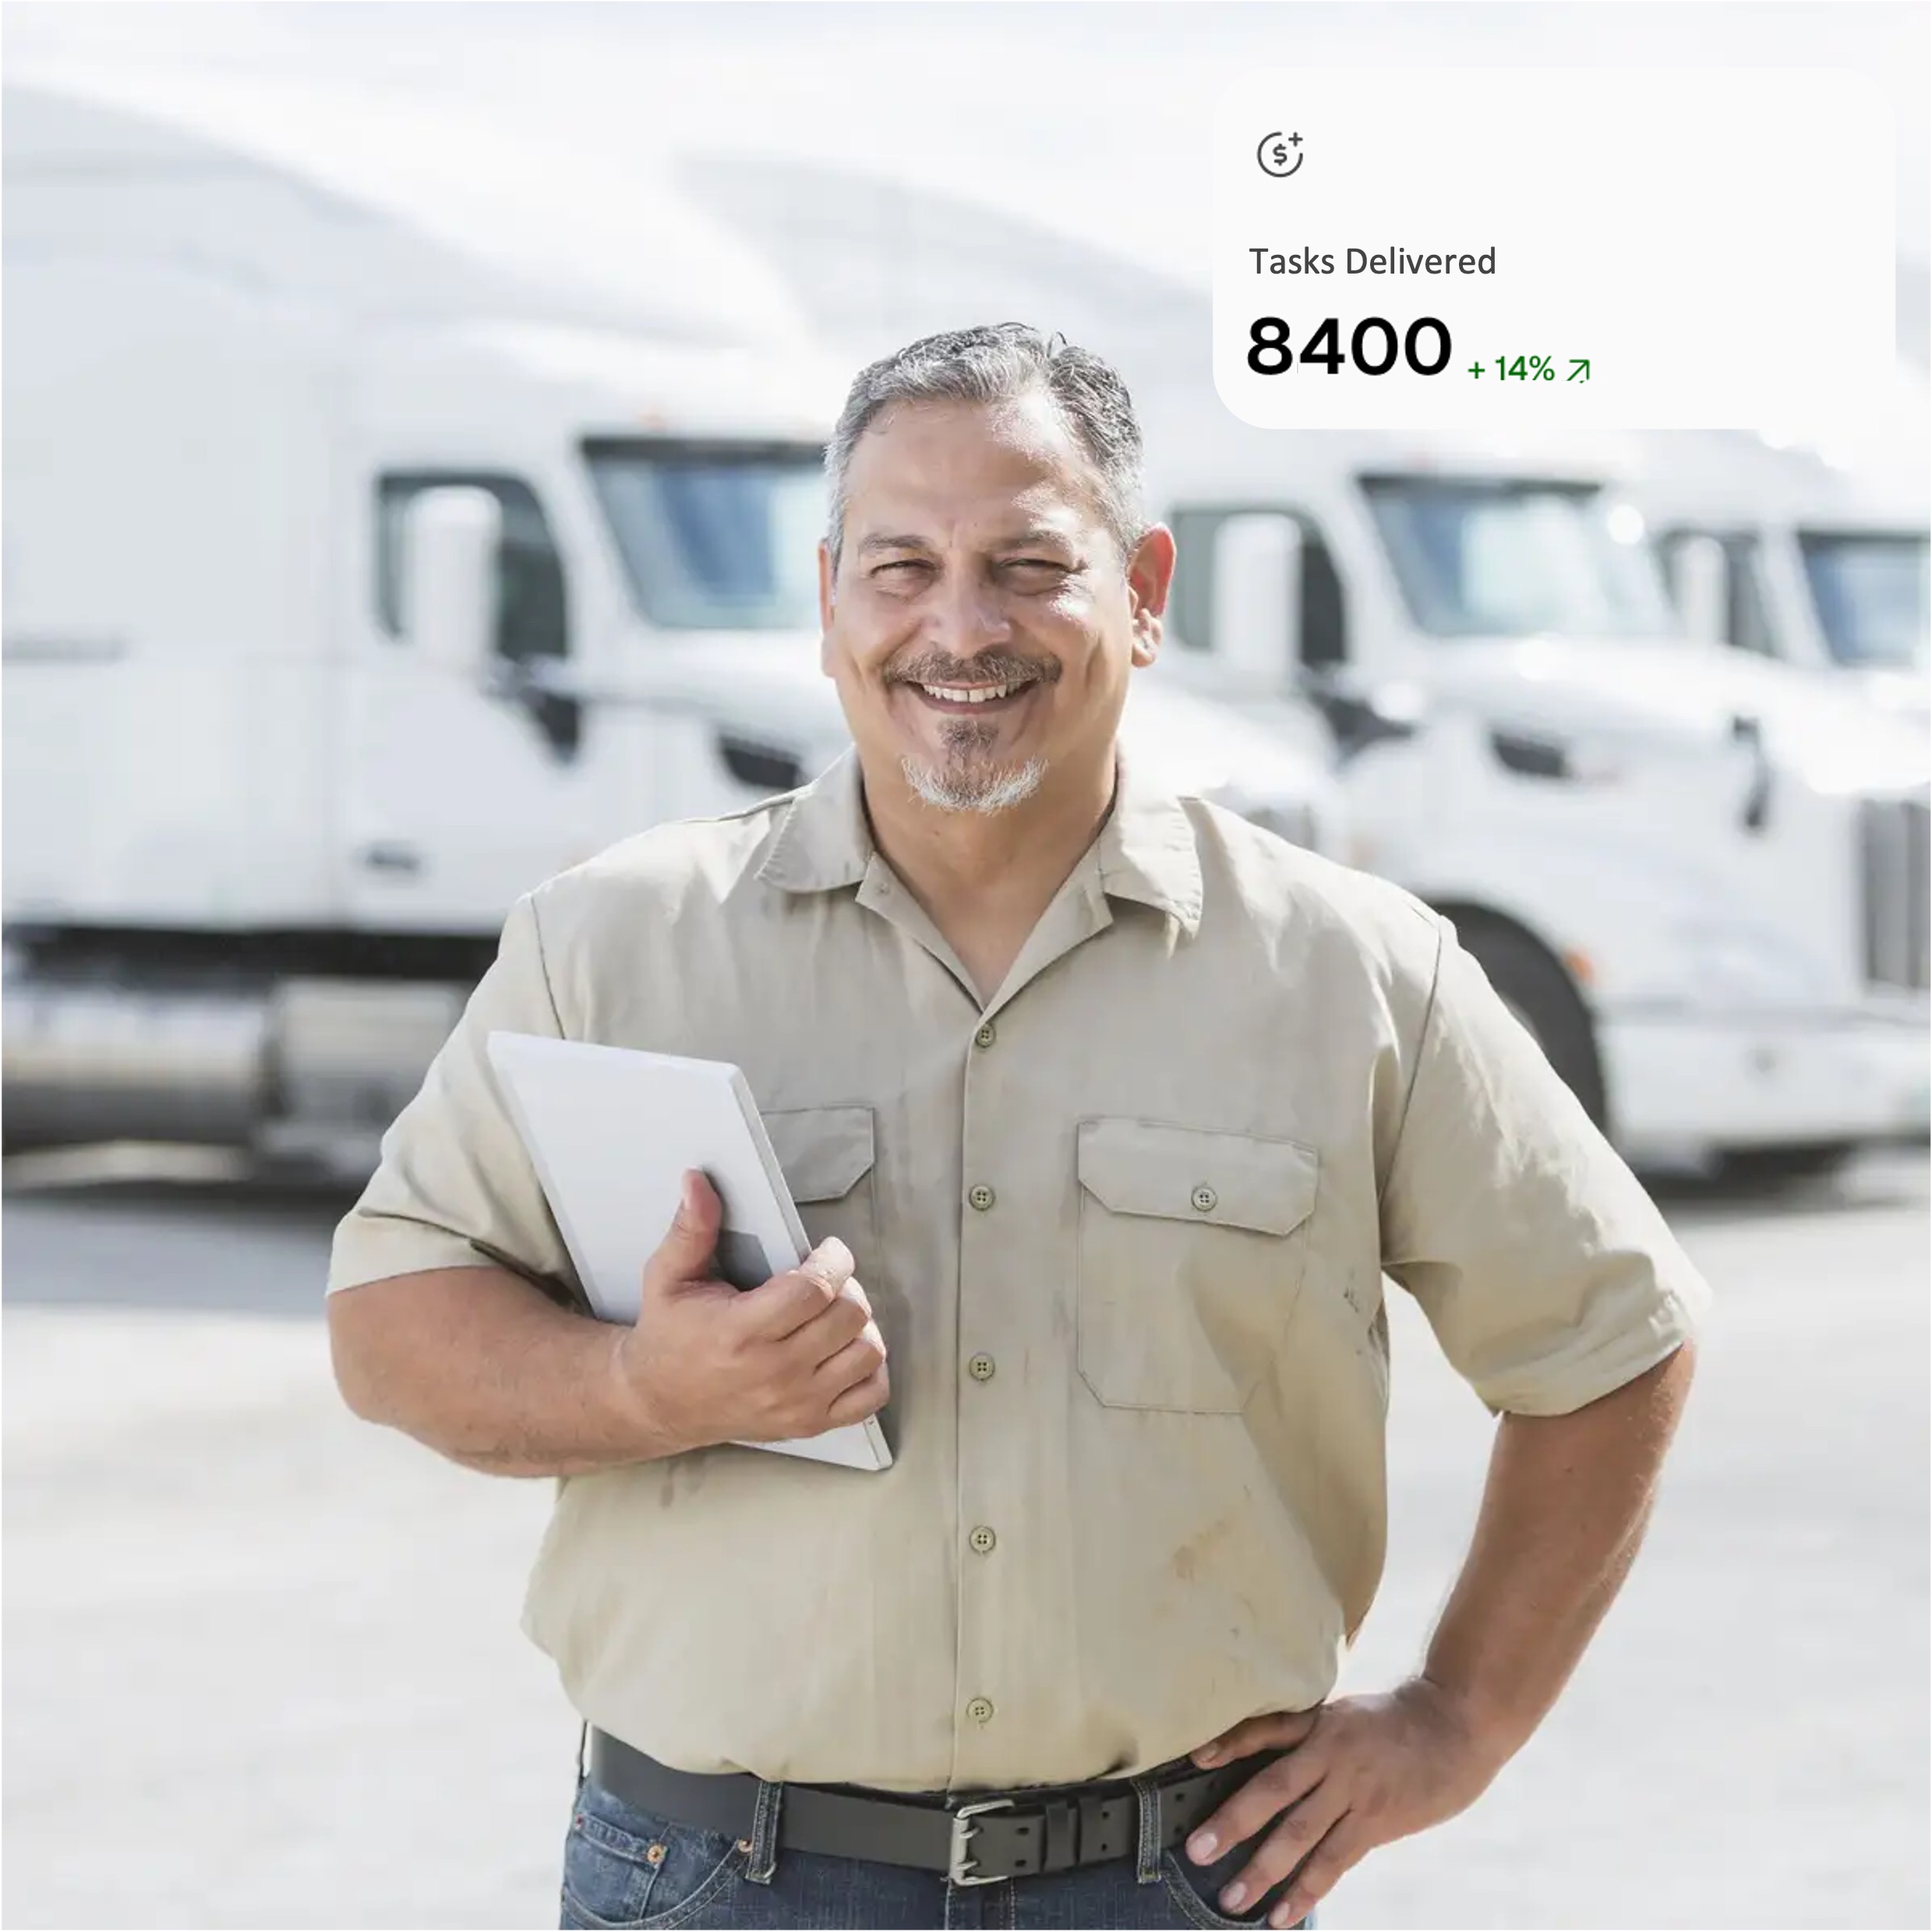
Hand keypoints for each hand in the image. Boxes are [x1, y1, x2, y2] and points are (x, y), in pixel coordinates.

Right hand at [612, 1170, 888, 1455]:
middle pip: (849, 1316)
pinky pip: (869, 1397)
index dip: (833, 1260)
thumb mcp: (668, 1277)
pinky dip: (869, 1369)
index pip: (814, 1289)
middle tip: (826, 1278)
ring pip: (867, 1352)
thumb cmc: (669, 1336)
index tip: (825, 1250)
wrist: (659, 1403)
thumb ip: (690, 1229)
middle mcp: (774, 1372)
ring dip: (859, 1324)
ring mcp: (796, 1403)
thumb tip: (697, 1181)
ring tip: (832, 1312)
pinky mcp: (808, 1423)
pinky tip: (844, 1349)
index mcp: (741, 1331)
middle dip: (846, 1285)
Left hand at [1183, 1681, 1505, 1925]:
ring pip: (1300, 1834)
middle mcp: (1331, 1754)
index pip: (1266, 1730)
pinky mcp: (1376, 1821)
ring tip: (1233, 1899)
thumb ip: (1312, 1736)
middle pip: (1273, 1789)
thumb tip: (1274, 1766)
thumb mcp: (1348, 1713)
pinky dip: (1306, 1890)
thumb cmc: (1397, 1718)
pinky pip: (1334, 1861)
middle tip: (1197, 1850)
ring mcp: (1354, 1790)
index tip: (1195, 1759)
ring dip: (1263, 1869)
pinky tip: (1284, 1913)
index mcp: (1320, 1722)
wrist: (1456, 1723)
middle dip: (1232, 1822)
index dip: (1229, 1743)